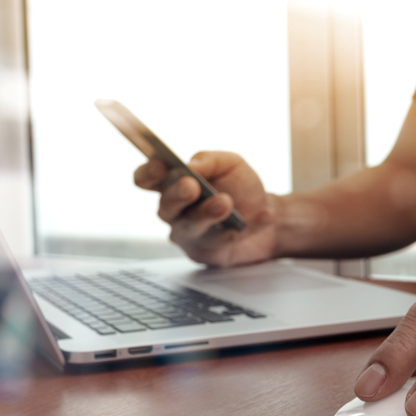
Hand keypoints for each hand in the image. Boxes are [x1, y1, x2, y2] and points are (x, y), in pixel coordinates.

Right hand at [133, 151, 276, 266]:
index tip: (161, 165)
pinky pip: (224, 241)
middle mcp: (176, 211)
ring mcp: (190, 235)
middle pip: (165, 207)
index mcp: (173, 184)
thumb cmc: (241, 186)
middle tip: (192, 186)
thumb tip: (191, 166)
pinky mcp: (209, 254)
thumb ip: (209, 161)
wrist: (269, 214)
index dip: (148, 173)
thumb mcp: (230, 163)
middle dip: (178, 196)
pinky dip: (248, 227)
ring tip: (225, 203)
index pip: (146, 179)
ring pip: (190, 228)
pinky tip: (265, 216)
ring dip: (207, 214)